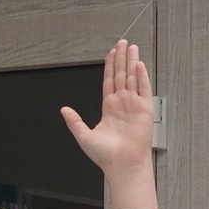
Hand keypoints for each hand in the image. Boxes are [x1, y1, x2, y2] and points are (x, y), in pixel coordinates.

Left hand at [61, 40, 157, 208]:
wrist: (122, 165)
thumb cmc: (106, 156)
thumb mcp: (84, 136)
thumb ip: (74, 121)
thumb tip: (64, 110)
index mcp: (109, 108)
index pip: (110, 80)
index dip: (110, 65)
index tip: (111, 52)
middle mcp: (122, 104)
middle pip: (122, 75)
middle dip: (121, 58)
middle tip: (122, 43)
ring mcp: (134, 105)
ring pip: (132, 78)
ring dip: (132, 62)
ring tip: (131, 47)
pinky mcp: (144, 110)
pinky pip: (144, 89)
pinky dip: (142, 76)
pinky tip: (139, 64)